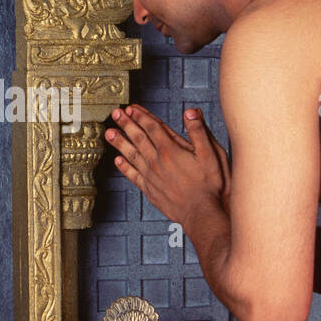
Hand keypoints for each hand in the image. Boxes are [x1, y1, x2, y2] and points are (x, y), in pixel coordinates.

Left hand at [105, 104, 229, 221]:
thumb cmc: (209, 186)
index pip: (153, 127)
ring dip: (120, 143)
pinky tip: (118, 161)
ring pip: (131, 155)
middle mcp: (158, 162)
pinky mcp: (150, 190)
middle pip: (138, 138)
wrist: (201, 213)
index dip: (141, 116)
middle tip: (115, 114)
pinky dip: (125, 168)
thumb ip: (199, 131)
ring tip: (109, 133)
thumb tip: (191, 112)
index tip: (131, 108)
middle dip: (126, 124)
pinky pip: (133, 176)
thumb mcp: (211, 154)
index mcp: (171, 150)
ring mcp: (152, 176)